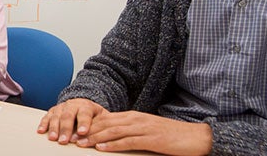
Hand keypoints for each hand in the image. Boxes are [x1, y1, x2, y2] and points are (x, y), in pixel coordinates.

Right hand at [37, 98, 107, 143]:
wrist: (84, 104)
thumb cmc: (93, 114)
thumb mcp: (101, 117)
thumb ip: (100, 125)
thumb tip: (103, 136)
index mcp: (86, 106)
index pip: (84, 114)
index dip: (83, 123)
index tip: (83, 132)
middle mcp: (72, 105)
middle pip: (68, 116)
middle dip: (65, 129)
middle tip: (64, 140)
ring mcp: (61, 107)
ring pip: (56, 116)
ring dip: (54, 128)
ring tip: (53, 138)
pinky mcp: (53, 111)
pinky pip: (47, 116)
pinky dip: (44, 124)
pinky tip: (41, 130)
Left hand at [76, 110, 211, 154]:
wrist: (195, 137)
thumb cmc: (170, 135)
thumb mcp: (146, 130)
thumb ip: (130, 131)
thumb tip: (113, 136)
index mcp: (133, 116)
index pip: (105, 119)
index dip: (88, 124)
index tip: (74, 130)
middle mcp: (135, 119)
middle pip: (105, 124)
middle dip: (86, 130)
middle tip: (71, 137)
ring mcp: (143, 128)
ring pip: (113, 131)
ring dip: (95, 138)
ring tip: (81, 143)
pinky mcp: (151, 139)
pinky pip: (128, 141)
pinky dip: (113, 145)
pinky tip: (102, 148)